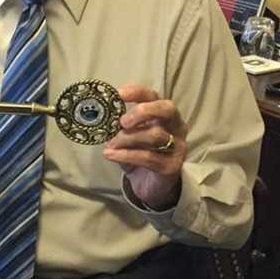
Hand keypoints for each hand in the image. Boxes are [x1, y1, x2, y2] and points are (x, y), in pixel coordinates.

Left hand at [103, 83, 186, 209]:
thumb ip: (120, 126)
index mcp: (163, 113)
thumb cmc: (139, 153)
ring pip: (156, 135)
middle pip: (167, 109)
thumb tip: (101, 116)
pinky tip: (110, 154)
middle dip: (143, 111)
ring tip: (111, 143)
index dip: (137, 92)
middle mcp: (176, 126)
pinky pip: (149, 157)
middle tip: (122, 121)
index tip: (118, 94)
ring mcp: (178, 146)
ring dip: (128, 138)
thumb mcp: (128, 136)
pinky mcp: (172, 166)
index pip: (153, 95)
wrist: (150, 186)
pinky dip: (126, 155)